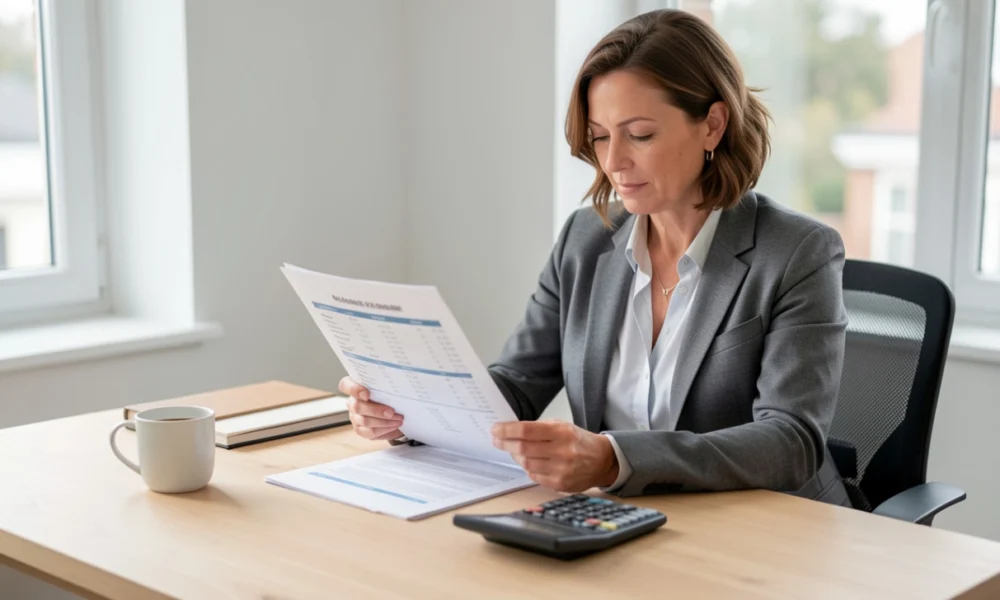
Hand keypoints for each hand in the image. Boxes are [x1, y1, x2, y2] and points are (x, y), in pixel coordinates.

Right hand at [338, 377, 403, 440]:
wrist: (396, 412)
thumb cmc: (390, 396)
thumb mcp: (389, 388)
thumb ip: (387, 385)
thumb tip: (396, 384)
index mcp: (356, 386)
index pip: (345, 385)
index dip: (353, 389)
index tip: (367, 394)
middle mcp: (352, 402)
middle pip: (357, 406)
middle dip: (376, 410)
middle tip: (392, 412)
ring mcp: (355, 417)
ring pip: (364, 421)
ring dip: (384, 421)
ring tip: (399, 419)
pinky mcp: (360, 430)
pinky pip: (370, 432)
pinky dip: (384, 429)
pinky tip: (394, 425)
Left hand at [491, 420, 618, 491]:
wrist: (602, 461)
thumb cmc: (579, 441)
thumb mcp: (562, 426)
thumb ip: (538, 427)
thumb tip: (511, 430)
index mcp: (562, 432)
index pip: (527, 430)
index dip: (507, 430)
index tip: (496, 429)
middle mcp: (562, 451)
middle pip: (523, 449)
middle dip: (505, 444)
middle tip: (497, 440)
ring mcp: (561, 470)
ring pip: (526, 464)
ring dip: (516, 457)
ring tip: (514, 451)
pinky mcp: (560, 484)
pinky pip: (534, 476)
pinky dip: (528, 468)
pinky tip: (529, 462)